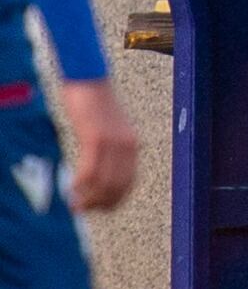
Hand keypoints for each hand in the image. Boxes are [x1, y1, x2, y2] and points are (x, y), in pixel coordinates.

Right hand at [58, 79, 137, 211]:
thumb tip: (100, 167)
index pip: (130, 181)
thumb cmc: (95, 102)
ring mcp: (113, 142)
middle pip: (118, 186)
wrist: (89, 78)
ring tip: (76, 205)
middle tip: (84, 210)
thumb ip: (109, 146)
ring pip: (104, 182)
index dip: (116, 199)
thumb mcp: (108, 127)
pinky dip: (81, 184)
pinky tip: (71, 190)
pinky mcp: (96, 137)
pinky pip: (90, 170)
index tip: (102, 209)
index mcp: (133, 143)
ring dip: (89, 198)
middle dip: (101, 203)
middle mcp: (128, 145)